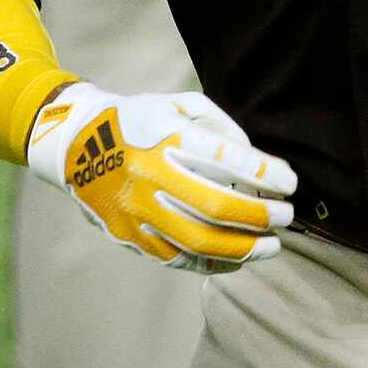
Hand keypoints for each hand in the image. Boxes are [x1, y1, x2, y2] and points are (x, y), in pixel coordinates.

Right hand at [27, 83, 295, 272]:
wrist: (76, 144)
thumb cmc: (139, 119)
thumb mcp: (177, 104)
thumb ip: (219, 125)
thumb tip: (253, 157)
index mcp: (164, 135)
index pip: (225, 157)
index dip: (264, 172)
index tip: (291, 182)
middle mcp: (149, 173)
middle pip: (216, 204)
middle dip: (260, 214)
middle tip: (287, 216)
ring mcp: (136, 209)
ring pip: (198, 239)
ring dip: (243, 247)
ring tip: (272, 246)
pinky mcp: (128, 235)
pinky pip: (177, 258)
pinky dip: (213, 263)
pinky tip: (238, 260)